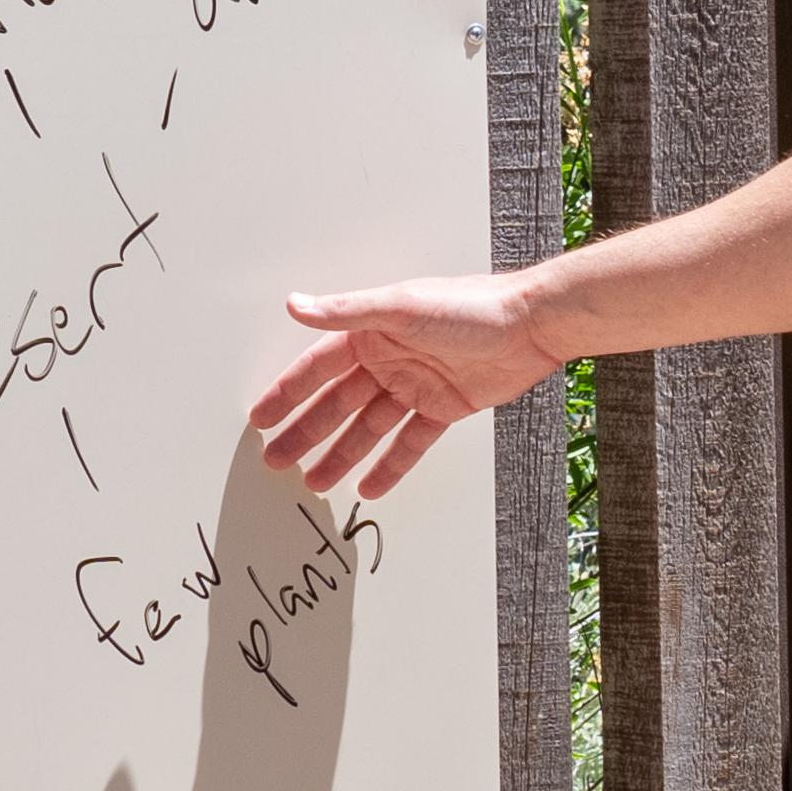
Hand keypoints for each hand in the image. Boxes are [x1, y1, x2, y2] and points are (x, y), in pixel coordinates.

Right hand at [251, 276, 553, 499]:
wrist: (531, 326)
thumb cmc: (471, 306)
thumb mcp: (401, 307)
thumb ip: (346, 312)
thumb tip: (296, 304)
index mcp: (373, 332)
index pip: (318, 368)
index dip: (288, 393)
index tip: (260, 417)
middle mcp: (389, 359)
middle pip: (337, 403)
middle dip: (305, 432)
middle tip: (276, 460)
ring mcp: (415, 386)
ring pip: (367, 428)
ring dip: (340, 454)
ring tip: (314, 482)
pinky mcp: (444, 408)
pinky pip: (409, 442)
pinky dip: (389, 465)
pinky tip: (367, 485)